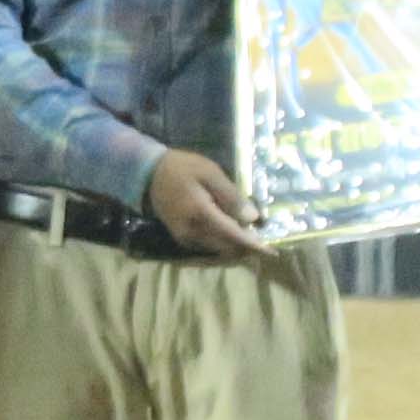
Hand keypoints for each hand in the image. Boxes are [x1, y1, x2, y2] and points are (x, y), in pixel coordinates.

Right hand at [142, 147, 271, 261]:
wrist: (147, 173)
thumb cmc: (182, 168)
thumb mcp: (210, 173)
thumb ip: (231, 196)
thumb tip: (253, 218)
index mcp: (202, 215)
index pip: (234, 236)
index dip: (254, 245)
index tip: (272, 252)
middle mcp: (193, 232)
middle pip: (227, 248)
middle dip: (247, 248)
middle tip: (264, 242)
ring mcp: (186, 238)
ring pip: (218, 250)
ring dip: (235, 247)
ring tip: (251, 239)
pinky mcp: (182, 238)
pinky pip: (207, 247)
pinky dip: (222, 244)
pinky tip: (231, 235)